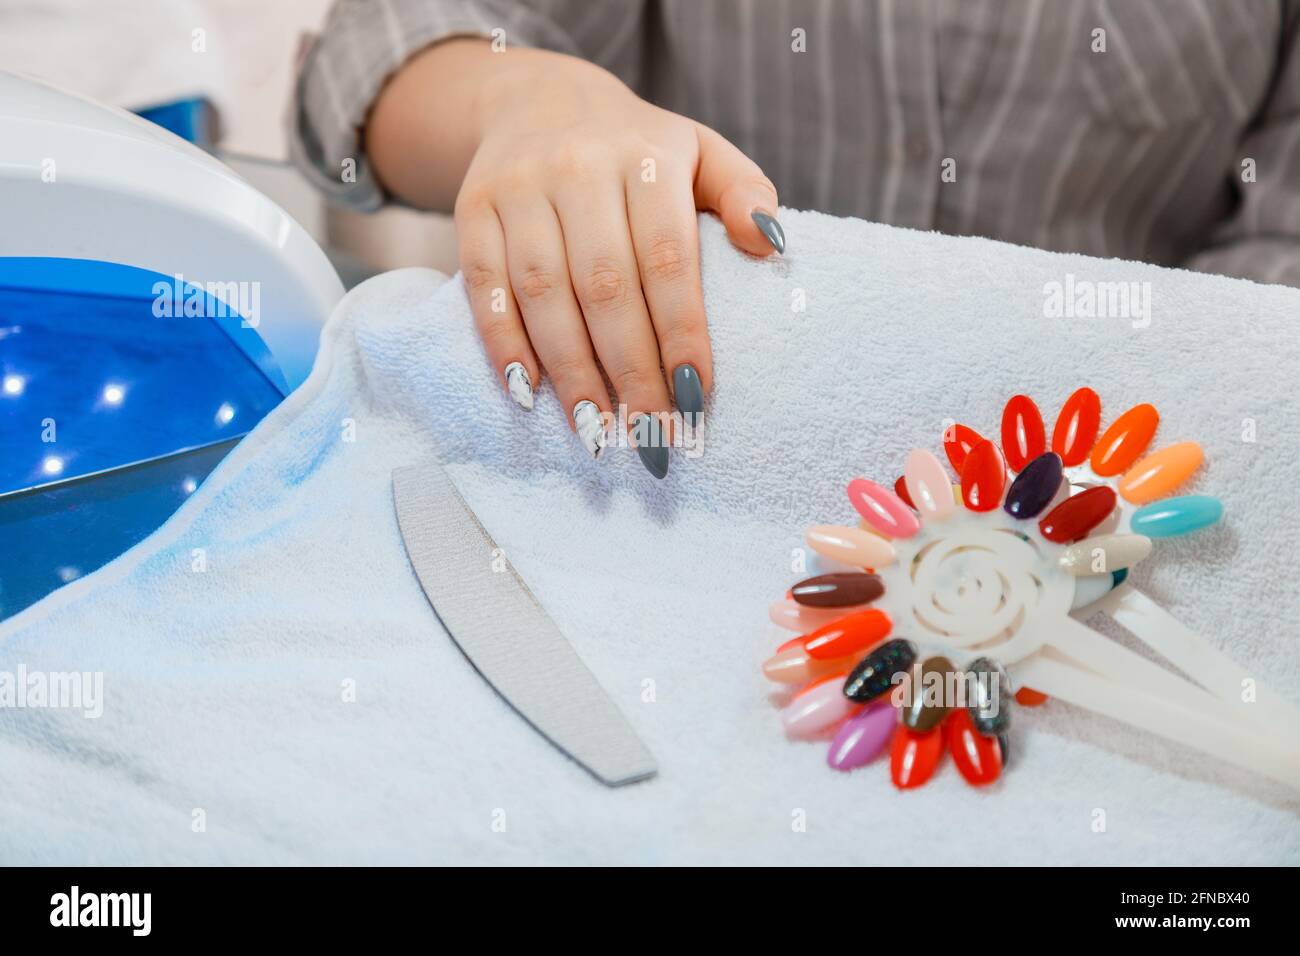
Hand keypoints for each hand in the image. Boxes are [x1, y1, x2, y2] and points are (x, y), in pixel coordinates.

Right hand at [374, 40, 782, 476]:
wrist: (539, 99)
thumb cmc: (638, 150)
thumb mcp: (702, 152)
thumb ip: (744, 192)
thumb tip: (772, 245)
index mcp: (647, 159)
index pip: (668, 260)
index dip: (681, 335)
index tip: (695, 400)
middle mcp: (580, 168)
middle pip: (605, 286)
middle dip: (630, 371)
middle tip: (649, 437)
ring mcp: (520, 188)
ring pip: (543, 292)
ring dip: (570, 371)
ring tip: (596, 432)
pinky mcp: (474, 208)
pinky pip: (485, 285)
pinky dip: (503, 343)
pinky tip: (527, 392)